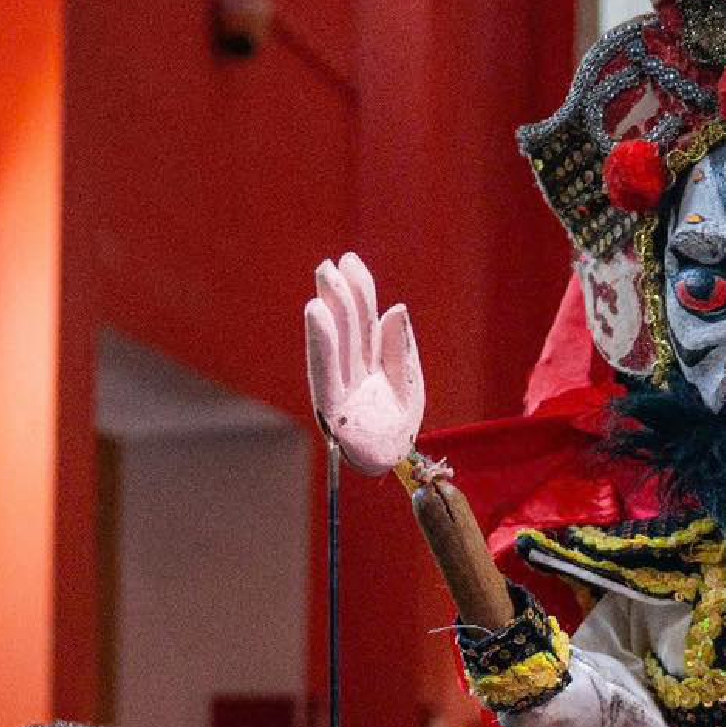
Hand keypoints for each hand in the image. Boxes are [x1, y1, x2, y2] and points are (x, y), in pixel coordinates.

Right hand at [304, 255, 425, 477]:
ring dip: (329, 313)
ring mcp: (340, 387)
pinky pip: (326, 370)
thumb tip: (396, 308)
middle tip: (330, 264)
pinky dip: (322, 342)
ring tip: (323, 284)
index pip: (365, 318)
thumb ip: (400, 346)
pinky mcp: (331, 407)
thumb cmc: (398, 427)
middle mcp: (351, 369)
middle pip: (348, 327)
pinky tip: (317, 314)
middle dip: (340, 295)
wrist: (395, 465)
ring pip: (335, 344)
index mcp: (370, 359)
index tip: (350, 260)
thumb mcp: (408, 380)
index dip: (359, 289)